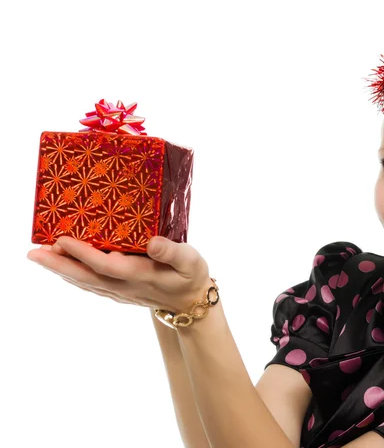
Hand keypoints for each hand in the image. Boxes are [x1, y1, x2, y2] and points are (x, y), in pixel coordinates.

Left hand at [26, 236, 213, 312]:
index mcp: (142, 275)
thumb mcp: (191, 260)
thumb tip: (151, 243)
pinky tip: (61, 269)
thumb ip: (172, 251)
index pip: (107, 265)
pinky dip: (72, 277)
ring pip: (85, 281)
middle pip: (86, 276)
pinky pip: (90, 285)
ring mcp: (119, 292)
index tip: (62, 239)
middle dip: (58, 264)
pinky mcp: (118, 292)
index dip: (83, 253)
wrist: (191, 303)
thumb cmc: (191, 276)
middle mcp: (125, 286)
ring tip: (38, 257)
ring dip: (60, 270)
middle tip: (33, 253)